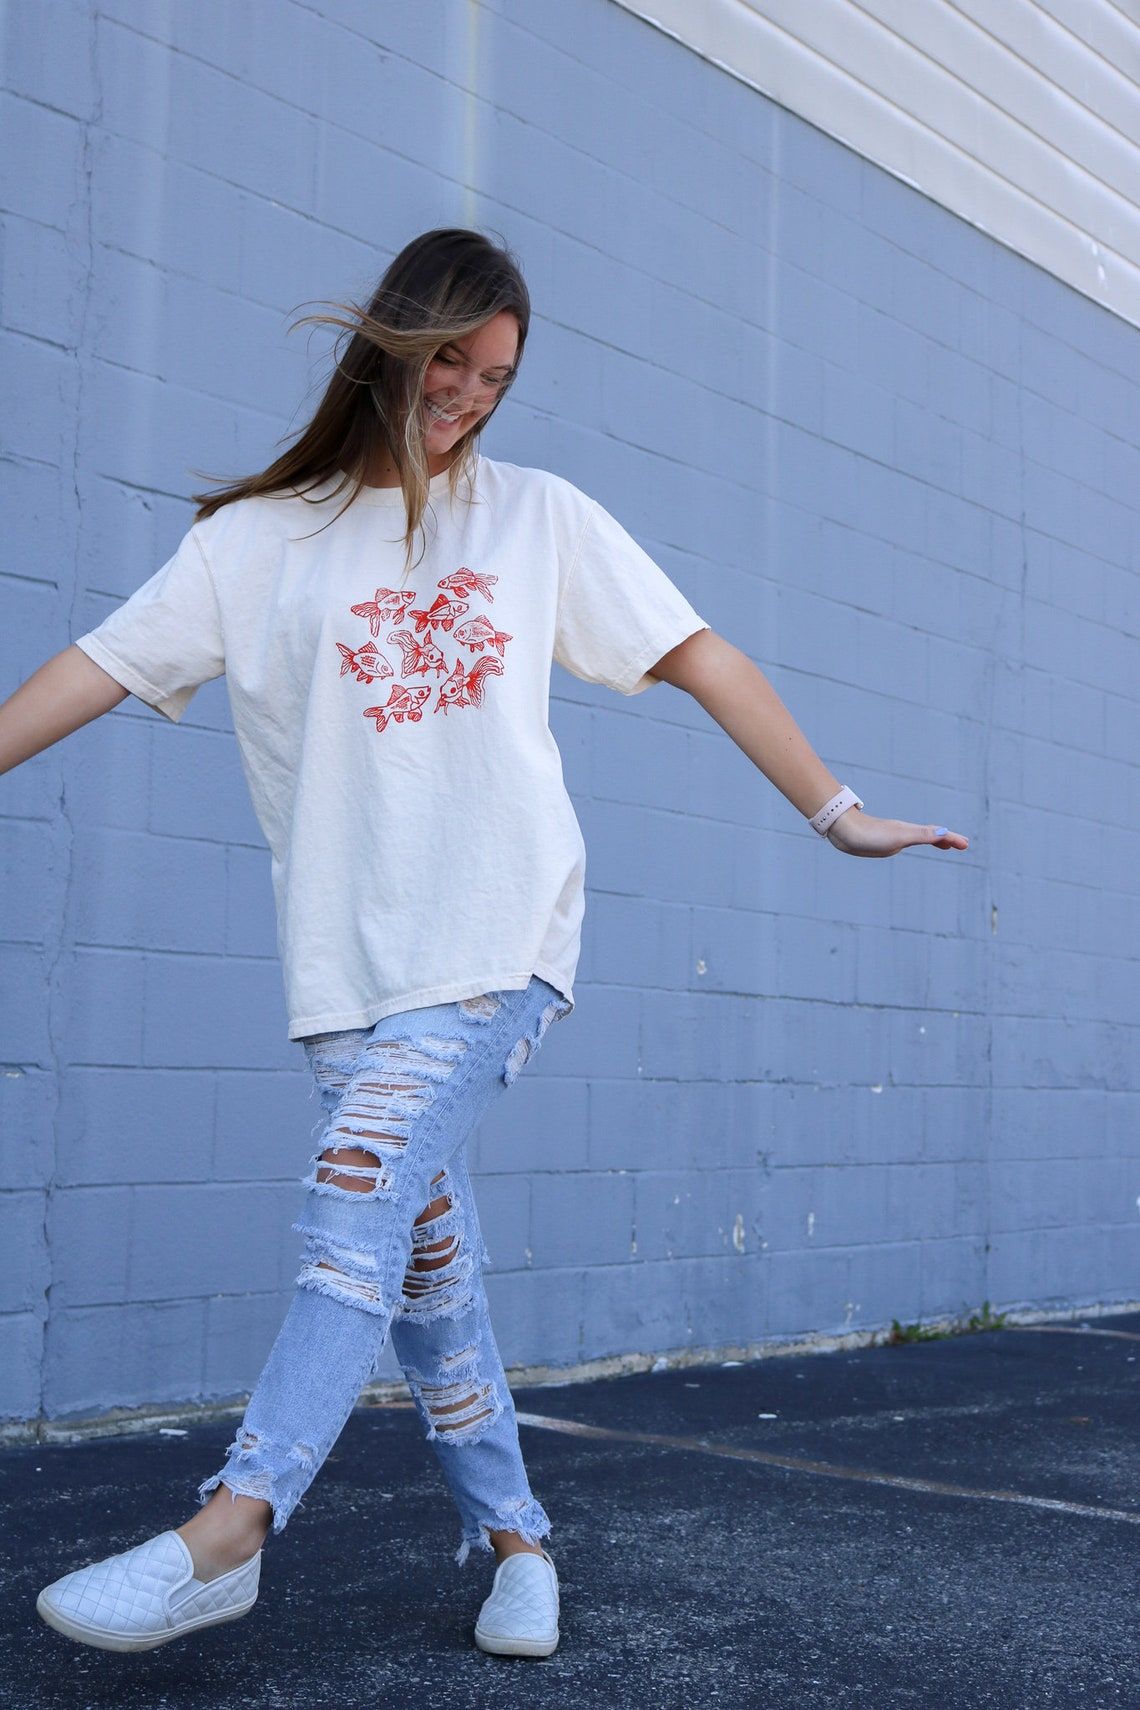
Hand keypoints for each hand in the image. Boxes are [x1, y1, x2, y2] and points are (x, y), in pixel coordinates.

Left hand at [824, 806, 968, 857]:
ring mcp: (893, 836)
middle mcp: (904, 832)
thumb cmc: (870, 834)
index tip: (966, 845)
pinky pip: (904, 842)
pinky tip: (904, 846)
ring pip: (918, 837)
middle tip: (961, 844)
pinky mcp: (881, 841)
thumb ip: (922, 835)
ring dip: (933, 840)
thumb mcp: (900, 837)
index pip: (937, 834)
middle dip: (947, 839)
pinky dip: (915, 842)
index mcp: (910, 831)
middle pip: (930, 834)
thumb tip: (945, 833)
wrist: (844, 831)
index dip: (952, 839)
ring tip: (944, 845)